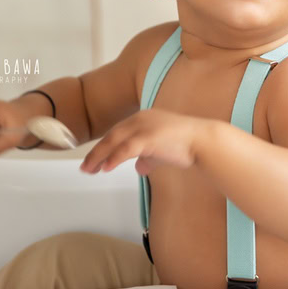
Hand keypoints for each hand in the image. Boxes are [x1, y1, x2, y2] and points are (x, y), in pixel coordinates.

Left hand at [80, 109, 210, 174]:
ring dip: (99, 156)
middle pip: (111, 136)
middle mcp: (140, 118)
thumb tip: (139, 168)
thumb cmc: (185, 145)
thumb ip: (148, 157)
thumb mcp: (161, 151)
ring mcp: (144, 127)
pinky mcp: (149, 137)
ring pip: (114, 141)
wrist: (202, 141)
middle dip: (96, 153)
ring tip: (89, 170)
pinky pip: (126, 149)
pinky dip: (114, 158)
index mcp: (142, 118)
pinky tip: (106, 168)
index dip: (103, 147)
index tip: (94, 160)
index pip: (117, 132)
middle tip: (85, 168)